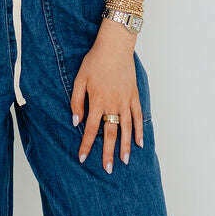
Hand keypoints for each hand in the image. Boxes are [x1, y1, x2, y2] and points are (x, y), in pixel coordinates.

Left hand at [70, 23, 143, 170]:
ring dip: (125, 146)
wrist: (115, 46)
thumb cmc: (94, 61)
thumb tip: (75, 120)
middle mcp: (113, 104)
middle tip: (108, 169)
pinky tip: (139, 143)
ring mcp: (125, 101)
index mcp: (97, 101)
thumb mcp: (79, 79)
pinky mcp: (134, 96)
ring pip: (126, 128)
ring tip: (125, 161)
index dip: (86, 145)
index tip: (83, 158)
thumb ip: (76, 101)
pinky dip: (139, 130)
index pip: (90, 129)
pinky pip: (138, 116)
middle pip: (111, 134)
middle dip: (108, 153)